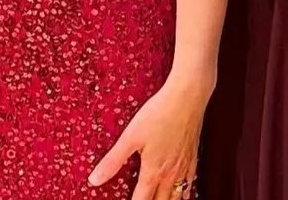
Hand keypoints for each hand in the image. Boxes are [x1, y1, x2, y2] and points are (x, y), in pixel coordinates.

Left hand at [88, 69, 209, 198]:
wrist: (188, 97)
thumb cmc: (159, 113)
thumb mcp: (130, 136)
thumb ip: (113, 161)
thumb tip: (94, 180)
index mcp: (154, 172)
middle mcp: (171, 174)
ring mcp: (184, 166)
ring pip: (179, 196)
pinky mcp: (193, 156)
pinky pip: (190, 183)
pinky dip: (184, 192)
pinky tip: (181, 188)